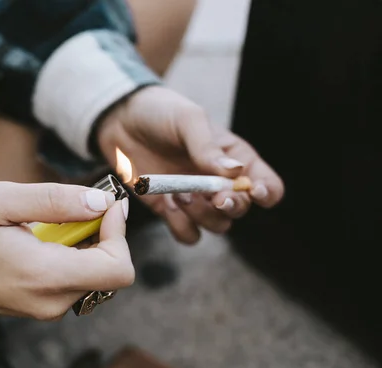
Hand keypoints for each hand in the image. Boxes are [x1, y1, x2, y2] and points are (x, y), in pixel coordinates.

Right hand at [0, 182, 132, 319]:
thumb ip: (54, 200)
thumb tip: (100, 203)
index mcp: (45, 276)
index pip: (118, 268)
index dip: (120, 233)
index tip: (106, 205)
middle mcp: (51, 302)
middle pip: (110, 272)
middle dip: (105, 234)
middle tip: (80, 206)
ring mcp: (46, 309)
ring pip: (96, 277)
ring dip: (89, 244)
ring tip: (56, 222)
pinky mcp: (41, 307)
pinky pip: (76, 282)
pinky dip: (75, 257)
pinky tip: (48, 239)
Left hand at [97, 86, 283, 243]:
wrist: (120, 120)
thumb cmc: (160, 112)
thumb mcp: (188, 119)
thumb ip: (208, 147)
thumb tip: (236, 172)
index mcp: (234, 158)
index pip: (267, 185)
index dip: (266, 193)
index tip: (251, 190)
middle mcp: (219, 183)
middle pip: (240, 210)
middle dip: (230, 206)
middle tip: (214, 197)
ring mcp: (196, 199)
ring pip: (217, 226)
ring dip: (202, 216)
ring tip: (180, 194)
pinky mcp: (171, 211)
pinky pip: (188, 234)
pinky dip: (181, 226)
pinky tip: (168, 205)